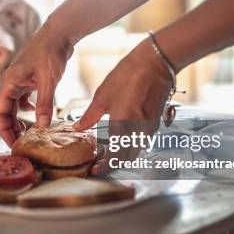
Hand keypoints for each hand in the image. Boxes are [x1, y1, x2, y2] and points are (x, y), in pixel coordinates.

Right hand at [0, 23, 73, 145]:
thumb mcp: (48, 79)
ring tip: (27, 132)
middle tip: (20, 143)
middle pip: (5, 110)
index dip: (4, 129)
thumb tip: (42, 125)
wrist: (59, 32)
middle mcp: (11, 82)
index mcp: (9, 82)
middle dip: (11, 127)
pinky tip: (37, 112)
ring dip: (18, 119)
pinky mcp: (29, 78)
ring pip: (14, 105)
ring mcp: (20, 79)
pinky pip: (23, 97)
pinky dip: (27, 107)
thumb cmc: (50, 50)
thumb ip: (44, 103)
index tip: (13, 143)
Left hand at [73, 41, 171, 175]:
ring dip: (123, 156)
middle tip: (99, 164)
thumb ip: (90, 116)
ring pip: (136, 151)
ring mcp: (149, 127)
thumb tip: (77, 128)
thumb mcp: (103, 95)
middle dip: (113, 164)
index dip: (104, 165)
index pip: (114, 155)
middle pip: (127, 158)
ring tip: (109, 154)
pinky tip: (122, 140)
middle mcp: (138, 130)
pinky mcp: (156, 122)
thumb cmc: (127, 75)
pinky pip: (143, 141)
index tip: (94, 170)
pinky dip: (132, 146)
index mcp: (122, 124)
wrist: (155, 63)